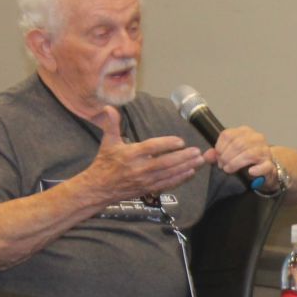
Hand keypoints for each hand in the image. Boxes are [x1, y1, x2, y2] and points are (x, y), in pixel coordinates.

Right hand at [84, 107, 207, 202]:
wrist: (98, 188)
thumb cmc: (104, 164)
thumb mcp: (107, 142)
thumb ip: (111, 124)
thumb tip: (108, 107)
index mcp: (130, 154)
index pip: (151, 148)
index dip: (166, 144)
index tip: (180, 141)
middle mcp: (139, 168)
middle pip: (165, 162)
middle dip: (183, 157)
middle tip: (197, 151)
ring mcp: (144, 180)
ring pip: (168, 173)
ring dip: (185, 167)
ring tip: (199, 160)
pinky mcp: (147, 189)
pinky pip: (166, 183)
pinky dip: (179, 178)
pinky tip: (190, 172)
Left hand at [206, 125, 274, 184]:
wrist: (266, 168)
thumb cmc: (246, 159)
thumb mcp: (230, 153)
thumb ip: (217, 154)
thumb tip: (206, 156)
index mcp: (245, 131)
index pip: (228, 135)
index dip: (220, 147)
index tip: (218, 157)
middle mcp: (256, 137)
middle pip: (237, 144)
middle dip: (226, 157)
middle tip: (222, 166)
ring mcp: (265, 150)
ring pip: (248, 154)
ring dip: (235, 163)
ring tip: (229, 170)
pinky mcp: (270, 164)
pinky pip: (263, 166)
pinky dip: (256, 169)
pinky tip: (250, 172)